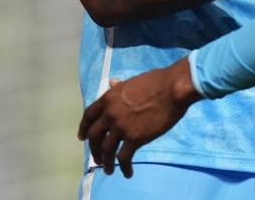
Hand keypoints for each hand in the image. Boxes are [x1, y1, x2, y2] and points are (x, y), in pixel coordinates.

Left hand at [78, 59, 201, 177]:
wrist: (172, 89)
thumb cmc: (157, 81)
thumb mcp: (133, 82)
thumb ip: (120, 87)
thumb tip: (112, 83)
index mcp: (108, 98)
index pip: (89, 116)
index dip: (83, 128)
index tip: (82, 138)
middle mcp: (110, 114)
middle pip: (94, 136)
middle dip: (94, 149)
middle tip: (97, 158)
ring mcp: (121, 127)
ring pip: (106, 150)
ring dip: (105, 162)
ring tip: (108, 170)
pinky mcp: (134, 139)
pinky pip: (124, 158)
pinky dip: (124, 168)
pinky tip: (127, 172)